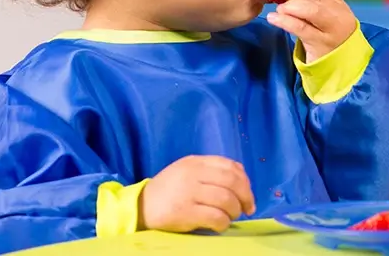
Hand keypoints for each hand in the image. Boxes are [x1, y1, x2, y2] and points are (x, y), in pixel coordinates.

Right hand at [139, 155, 255, 232]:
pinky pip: (215, 217)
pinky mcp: (184, 212)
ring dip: (234, 211)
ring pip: (226, 200)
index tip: (248, 195)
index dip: (245, 182)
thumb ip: (211, 170)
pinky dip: (224, 223)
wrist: (140, 206)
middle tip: (247, 209)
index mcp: (195, 162)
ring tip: (231, 217)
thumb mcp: (188, 171)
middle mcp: (193, 174)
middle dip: (245, 197)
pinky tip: (220, 225)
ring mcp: (188, 192)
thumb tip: (241, 176)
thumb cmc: (169, 190)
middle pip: (232, 182)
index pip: (230, 167)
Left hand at [266, 0, 357, 62]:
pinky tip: (274, 18)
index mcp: (338, 4)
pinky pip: (302, 29)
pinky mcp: (321, 44)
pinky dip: (286, 21)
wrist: (340, 64)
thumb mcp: (321, 17)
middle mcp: (339, 14)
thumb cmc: (325, 37)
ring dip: (291, 5)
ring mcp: (331, 30)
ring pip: (312, 11)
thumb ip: (307, 2)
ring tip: (277, 7)